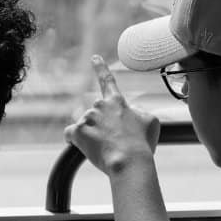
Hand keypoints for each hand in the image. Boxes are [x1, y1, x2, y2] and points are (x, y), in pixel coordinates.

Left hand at [64, 56, 159, 174]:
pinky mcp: (77, 131)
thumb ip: (137, 112)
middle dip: (102, 127)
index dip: (101, 68)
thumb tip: (130, 112)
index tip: (94, 58)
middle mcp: (99, 106)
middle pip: (96, 116)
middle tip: (115, 141)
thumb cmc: (142, 144)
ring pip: (86, 126)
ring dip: (93, 135)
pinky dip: (77, 141)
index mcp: (117, 101)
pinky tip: (89, 148)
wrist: (130, 162)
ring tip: (106, 147)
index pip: (108, 81)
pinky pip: (71, 135)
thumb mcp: (149, 121)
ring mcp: (87, 118)